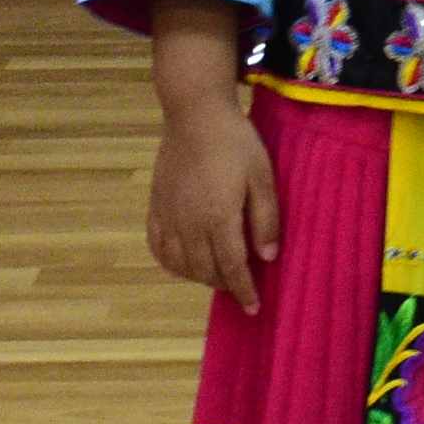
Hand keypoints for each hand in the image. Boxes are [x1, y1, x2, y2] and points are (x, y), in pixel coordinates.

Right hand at [148, 88, 279, 311]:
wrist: (194, 115)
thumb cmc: (236, 143)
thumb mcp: (262, 177)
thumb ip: (265, 219)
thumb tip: (267, 258)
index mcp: (218, 219)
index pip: (232, 268)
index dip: (244, 290)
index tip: (254, 308)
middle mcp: (189, 225)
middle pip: (206, 271)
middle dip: (225, 285)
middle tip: (241, 287)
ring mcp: (168, 217)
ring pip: (180, 265)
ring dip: (200, 277)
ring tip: (217, 276)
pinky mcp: (155, 207)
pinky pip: (158, 248)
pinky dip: (171, 264)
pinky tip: (184, 263)